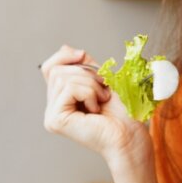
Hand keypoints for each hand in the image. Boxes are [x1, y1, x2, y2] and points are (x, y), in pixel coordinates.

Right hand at [41, 45, 148, 161]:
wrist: (131, 134)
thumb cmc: (123, 112)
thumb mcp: (100, 79)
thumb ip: (81, 65)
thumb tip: (64, 48)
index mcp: (61, 100)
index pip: (50, 68)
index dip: (65, 57)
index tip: (83, 55)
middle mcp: (53, 109)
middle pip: (57, 70)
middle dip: (85, 73)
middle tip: (102, 91)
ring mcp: (52, 116)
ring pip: (63, 78)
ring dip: (90, 84)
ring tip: (101, 101)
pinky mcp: (55, 120)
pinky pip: (68, 88)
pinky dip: (88, 92)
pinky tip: (95, 109)